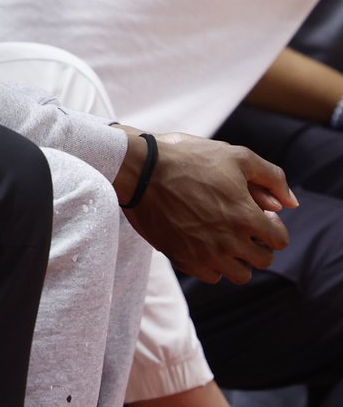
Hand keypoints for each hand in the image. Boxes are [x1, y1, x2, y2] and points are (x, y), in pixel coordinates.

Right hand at [115, 128, 295, 283]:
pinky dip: (212, 264)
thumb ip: (271, 177)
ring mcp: (206, 253)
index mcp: (246, 216)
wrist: (140, 170)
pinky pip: (211, 276)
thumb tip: (291, 203)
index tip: (256, 213)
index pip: (279, 240)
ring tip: (223, 238)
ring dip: (237, 259)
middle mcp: (229, 240)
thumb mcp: (235, 155)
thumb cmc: (188, 158)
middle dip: (257, 243)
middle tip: (239, 225)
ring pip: (238, 274)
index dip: (271, 226)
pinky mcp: (183, 259)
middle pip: (262, 260)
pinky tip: (203, 243)